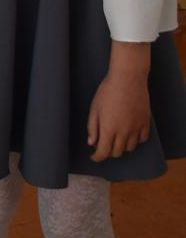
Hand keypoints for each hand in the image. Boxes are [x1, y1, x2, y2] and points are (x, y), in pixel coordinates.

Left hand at [88, 40, 150, 160]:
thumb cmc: (107, 92)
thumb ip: (92, 127)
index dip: (97, 157)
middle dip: (107, 151)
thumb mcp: (94, 108)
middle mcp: (124, 132)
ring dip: (121, 147)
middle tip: (102, 144)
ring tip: (115, 138)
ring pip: (129, 148)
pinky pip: (141, 140)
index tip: (93, 157)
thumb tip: (92, 143)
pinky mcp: (145, 124)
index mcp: (108, 129)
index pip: (103, 152)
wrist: (128, 80)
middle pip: (116, 152)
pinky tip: (129, 134)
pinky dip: (134, 141)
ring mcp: (136, 129)